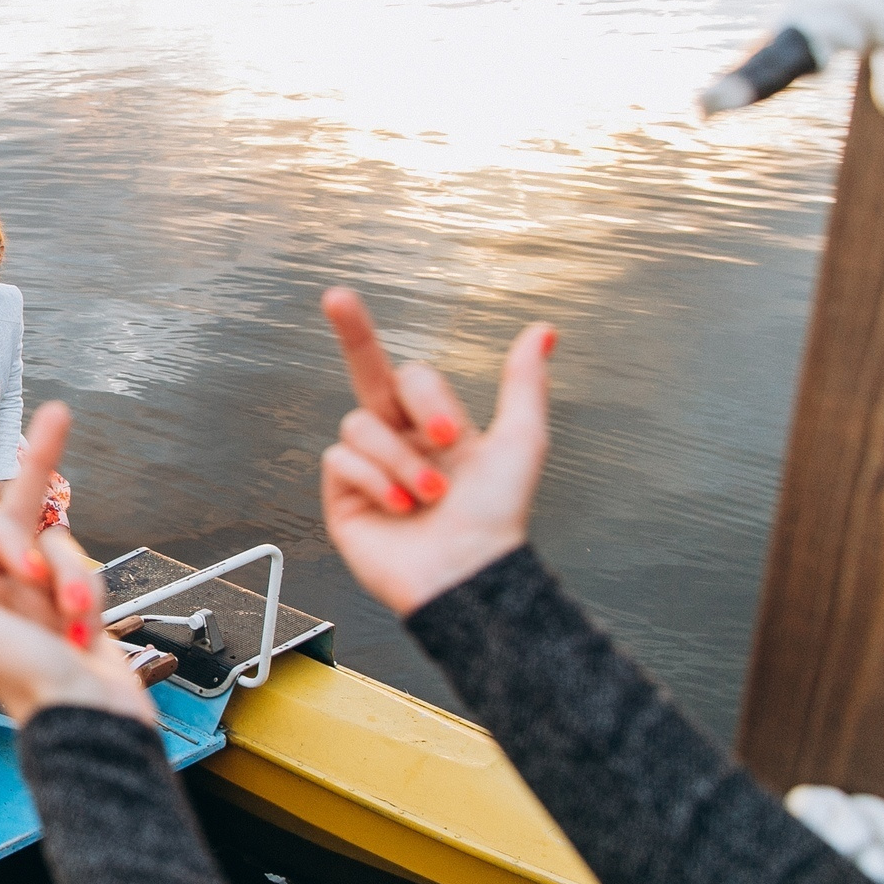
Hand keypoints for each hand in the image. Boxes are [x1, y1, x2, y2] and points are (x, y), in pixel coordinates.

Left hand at [0, 403, 149, 726]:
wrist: (83, 720)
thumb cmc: (16, 676)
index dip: (13, 544)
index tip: (24, 574)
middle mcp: (1, 584)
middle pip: (22, 508)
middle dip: (41, 463)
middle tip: (56, 413)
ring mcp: (41, 595)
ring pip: (62, 546)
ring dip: (73, 583)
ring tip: (75, 623)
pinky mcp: (78, 607)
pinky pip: (88, 572)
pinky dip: (92, 599)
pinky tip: (86, 634)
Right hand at [317, 287, 553, 617]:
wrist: (469, 576)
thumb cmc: (498, 517)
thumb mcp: (520, 441)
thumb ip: (523, 382)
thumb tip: (543, 329)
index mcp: (433, 426)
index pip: (411, 374)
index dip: (426, 392)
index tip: (445, 423)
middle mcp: (398, 440)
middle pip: (366, 371)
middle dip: (352, 331)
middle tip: (347, 308)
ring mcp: (366, 468)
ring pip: (359, 425)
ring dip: (400, 461)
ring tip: (429, 494)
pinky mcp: (342, 498)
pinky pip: (340, 460)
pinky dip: (375, 481)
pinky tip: (401, 507)